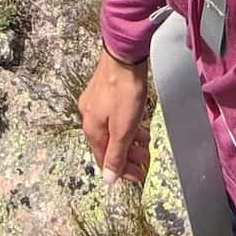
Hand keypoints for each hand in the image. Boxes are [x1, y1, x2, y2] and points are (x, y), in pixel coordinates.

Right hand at [79, 43, 151, 184]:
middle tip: (145, 161)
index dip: (121, 171)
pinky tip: (138, 124)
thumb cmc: (124, 92)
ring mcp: (95, 103)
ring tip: (145, 143)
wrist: (124, 56)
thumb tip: (108, 179)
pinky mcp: (104, 92)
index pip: (104, 159)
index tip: (138, 176)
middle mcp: (89, 117)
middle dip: (128, 156)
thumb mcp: (123, 130)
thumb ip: (116, 155)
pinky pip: (114, 118)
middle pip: (108, 145)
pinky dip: (126, 126)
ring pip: (112, 131)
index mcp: (91, 129)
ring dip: (129, 141)